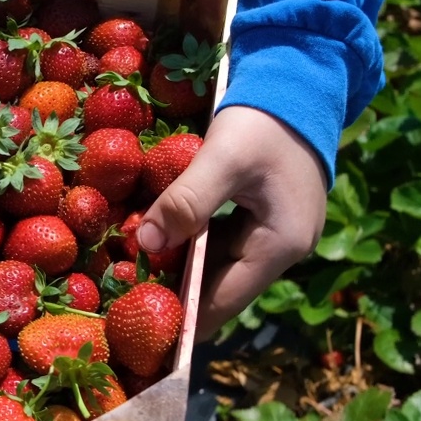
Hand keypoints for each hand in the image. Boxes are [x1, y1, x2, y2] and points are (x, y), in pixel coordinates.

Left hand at [138, 106, 328, 340]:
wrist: (299, 80)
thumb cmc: (264, 121)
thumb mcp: (222, 157)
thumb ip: (186, 200)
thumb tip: (147, 244)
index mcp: (279, 246)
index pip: (222, 302)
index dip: (182, 321)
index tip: (139, 340)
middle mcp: (281, 250)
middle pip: (218, 289)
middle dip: (174, 299)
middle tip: (121, 313)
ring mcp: (272, 235)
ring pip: (216, 268)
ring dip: (178, 273)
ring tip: (129, 286)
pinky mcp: (259, 218)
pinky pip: (218, 244)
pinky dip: (188, 247)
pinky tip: (154, 245)